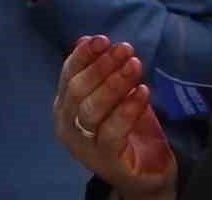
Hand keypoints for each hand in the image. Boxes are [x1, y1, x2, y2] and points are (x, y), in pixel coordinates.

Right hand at [53, 36, 176, 199]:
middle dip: (102, 66)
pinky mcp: (107, 159)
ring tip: (134, 65)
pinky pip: (113, 131)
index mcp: (66, 106)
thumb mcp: (115, 94)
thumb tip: (86, 39)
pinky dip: (127, 109)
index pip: (68, 76)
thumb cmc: (127, 128)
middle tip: (125, 49)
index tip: (103, 39)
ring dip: (114, 83)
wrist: (144, 171)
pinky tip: (142, 92)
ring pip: (91, 110)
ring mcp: (85, 145)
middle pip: (78, 91)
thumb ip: (102, 70)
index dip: (84, 56)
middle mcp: (68, 125)